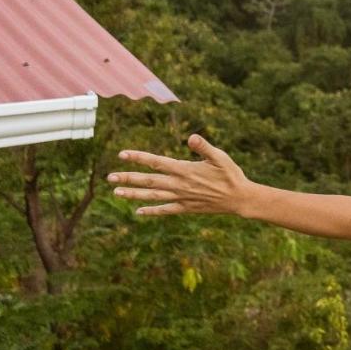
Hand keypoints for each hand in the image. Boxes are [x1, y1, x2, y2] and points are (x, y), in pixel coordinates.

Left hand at [107, 134, 249, 216]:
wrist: (240, 199)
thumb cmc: (231, 175)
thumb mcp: (221, 157)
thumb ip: (204, 147)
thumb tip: (191, 137)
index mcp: (185, 170)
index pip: (156, 163)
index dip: (139, 158)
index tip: (122, 154)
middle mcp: (180, 185)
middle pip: (149, 181)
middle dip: (128, 178)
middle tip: (110, 177)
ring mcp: (182, 198)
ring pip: (153, 196)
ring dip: (133, 194)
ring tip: (117, 193)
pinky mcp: (187, 208)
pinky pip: (165, 210)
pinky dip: (152, 211)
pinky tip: (139, 211)